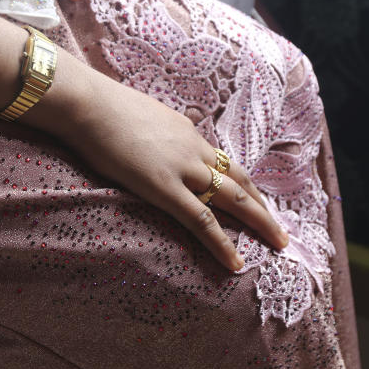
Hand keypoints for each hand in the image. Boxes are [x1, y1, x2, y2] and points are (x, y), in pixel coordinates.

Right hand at [42, 71, 289, 270]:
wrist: (88, 104)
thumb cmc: (101, 107)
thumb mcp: (138, 115)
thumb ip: (152, 130)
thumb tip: (152, 135)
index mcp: (186, 131)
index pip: (222, 160)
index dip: (241, 182)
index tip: (254, 199)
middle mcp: (194, 149)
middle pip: (240, 180)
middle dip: (262, 205)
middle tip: (279, 227)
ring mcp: (183, 169)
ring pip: (234, 199)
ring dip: (260, 222)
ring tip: (278, 244)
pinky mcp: (165, 188)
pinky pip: (202, 221)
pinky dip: (222, 243)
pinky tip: (236, 263)